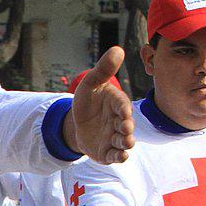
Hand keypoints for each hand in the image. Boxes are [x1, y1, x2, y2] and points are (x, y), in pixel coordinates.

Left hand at [63, 47, 134, 164]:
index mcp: (117, 103)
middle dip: (127, 128)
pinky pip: (115, 155)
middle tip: (124, 128)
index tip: (124, 112)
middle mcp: (119, 121)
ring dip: (125, 143)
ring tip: (125, 143)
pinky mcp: (108, 151)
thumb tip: (118, 49)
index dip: (123, 109)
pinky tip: (120, 157)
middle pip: (126, 125)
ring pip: (123, 141)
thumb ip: (103, 70)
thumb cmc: (88, 101)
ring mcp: (114, 137)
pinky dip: (119, 157)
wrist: (78, 124)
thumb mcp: (90, 84)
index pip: (122, 105)